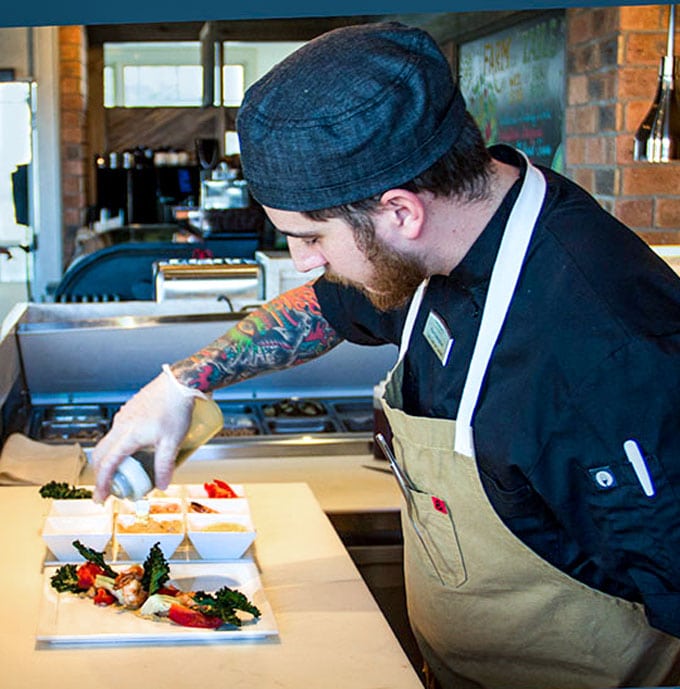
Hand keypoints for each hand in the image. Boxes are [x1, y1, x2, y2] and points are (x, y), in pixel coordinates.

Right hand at [92, 370, 195, 501]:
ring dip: (108, 459)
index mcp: (128, 436)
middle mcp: (121, 425)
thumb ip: (165, 465)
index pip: (107, 465)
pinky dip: (116, 446)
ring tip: (120, 471)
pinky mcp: (130, 410)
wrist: (180, 383)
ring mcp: (124, 416)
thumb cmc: (177, 409)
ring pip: (107, 442)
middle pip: (101, 454)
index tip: (101, 498)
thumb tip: (162, 485)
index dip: (102, 484)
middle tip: (107, 488)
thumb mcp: (173, 442)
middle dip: (100, 474)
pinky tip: (132, 449)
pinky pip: (116, 432)